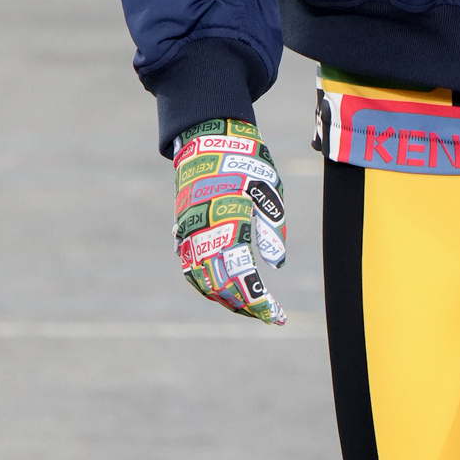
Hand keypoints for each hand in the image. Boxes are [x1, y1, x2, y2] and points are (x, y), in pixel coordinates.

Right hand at [173, 118, 286, 322]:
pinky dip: (206, 284)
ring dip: (226, 298)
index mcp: (229, 225)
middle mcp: (204, 234)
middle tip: (269, 316)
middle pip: (222, 286)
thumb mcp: (270, 193)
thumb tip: (276, 264)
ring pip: (202, 281)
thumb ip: (272, 230)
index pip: (244, 277)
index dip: (260, 302)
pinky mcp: (183, 231)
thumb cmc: (246, 166)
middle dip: (246, 306)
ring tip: (250, 307)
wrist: (209, 142)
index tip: (277, 317)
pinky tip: (224, 291)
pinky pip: (191, 268)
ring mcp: (189, 234)